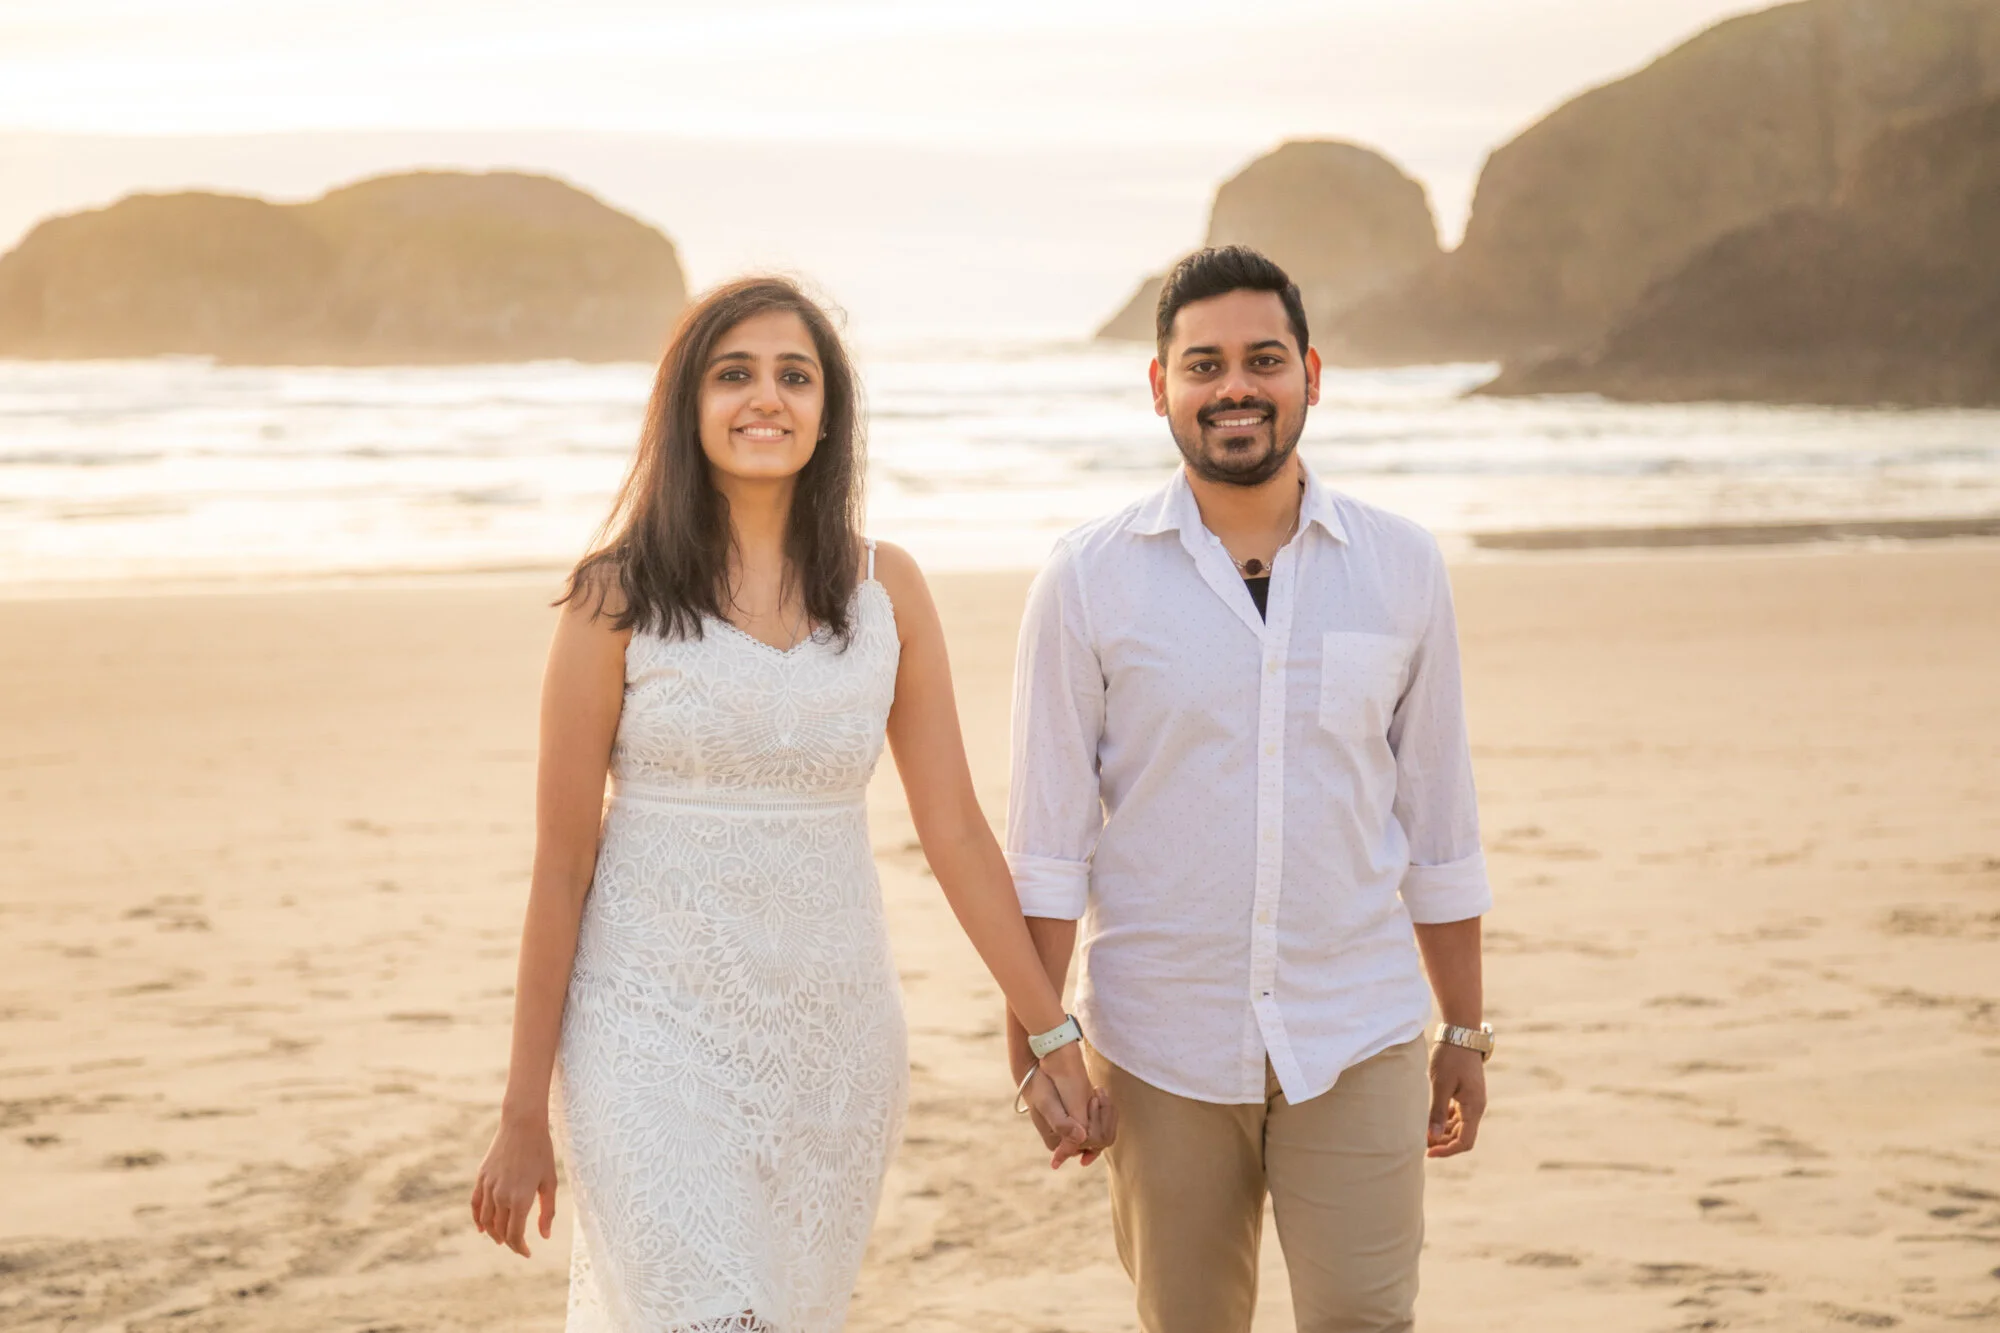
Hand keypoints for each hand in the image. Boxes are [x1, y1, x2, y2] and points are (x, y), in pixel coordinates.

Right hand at [469, 1113, 558, 1255]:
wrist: (523, 1124)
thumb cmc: (542, 1152)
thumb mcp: (550, 1181)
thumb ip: (547, 1211)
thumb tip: (543, 1236)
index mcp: (520, 1199)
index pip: (515, 1235)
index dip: (520, 1247)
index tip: (527, 1253)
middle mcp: (501, 1196)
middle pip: (500, 1230)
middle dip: (509, 1242)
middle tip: (519, 1246)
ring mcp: (489, 1186)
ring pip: (486, 1220)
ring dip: (493, 1233)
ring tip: (502, 1239)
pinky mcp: (481, 1177)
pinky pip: (475, 1204)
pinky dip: (477, 1218)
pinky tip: (482, 1228)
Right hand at [1019, 1043, 1117, 1168]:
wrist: (1037, 1076)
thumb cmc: (1039, 1088)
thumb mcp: (1047, 1104)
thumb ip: (1062, 1123)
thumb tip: (1082, 1138)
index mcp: (1059, 1143)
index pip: (1090, 1143)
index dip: (1097, 1125)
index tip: (1093, 1101)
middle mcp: (1069, 1141)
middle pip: (1101, 1140)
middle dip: (1103, 1116)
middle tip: (1096, 1093)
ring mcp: (1077, 1133)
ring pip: (1105, 1132)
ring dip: (1105, 1111)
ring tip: (1097, 1090)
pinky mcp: (1083, 1124)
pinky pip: (1104, 1124)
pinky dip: (1106, 1109)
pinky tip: (1098, 1093)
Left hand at [1426, 1043, 1485, 1157]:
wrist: (1461, 1033)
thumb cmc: (1450, 1057)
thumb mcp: (1440, 1085)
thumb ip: (1437, 1112)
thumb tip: (1432, 1138)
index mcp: (1474, 1108)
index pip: (1464, 1142)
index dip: (1446, 1150)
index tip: (1427, 1152)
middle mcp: (1477, 1107)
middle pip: (1462, 1136)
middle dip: (1443, 1143)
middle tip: (1420, 1143)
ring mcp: (1472, 1100)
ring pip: (1459, 1126)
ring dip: (1443, 1132)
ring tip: (1422, 1132)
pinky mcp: (1466, 1092)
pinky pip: (1457, 1114)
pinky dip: (1445, 1120)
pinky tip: (1430, 1118)